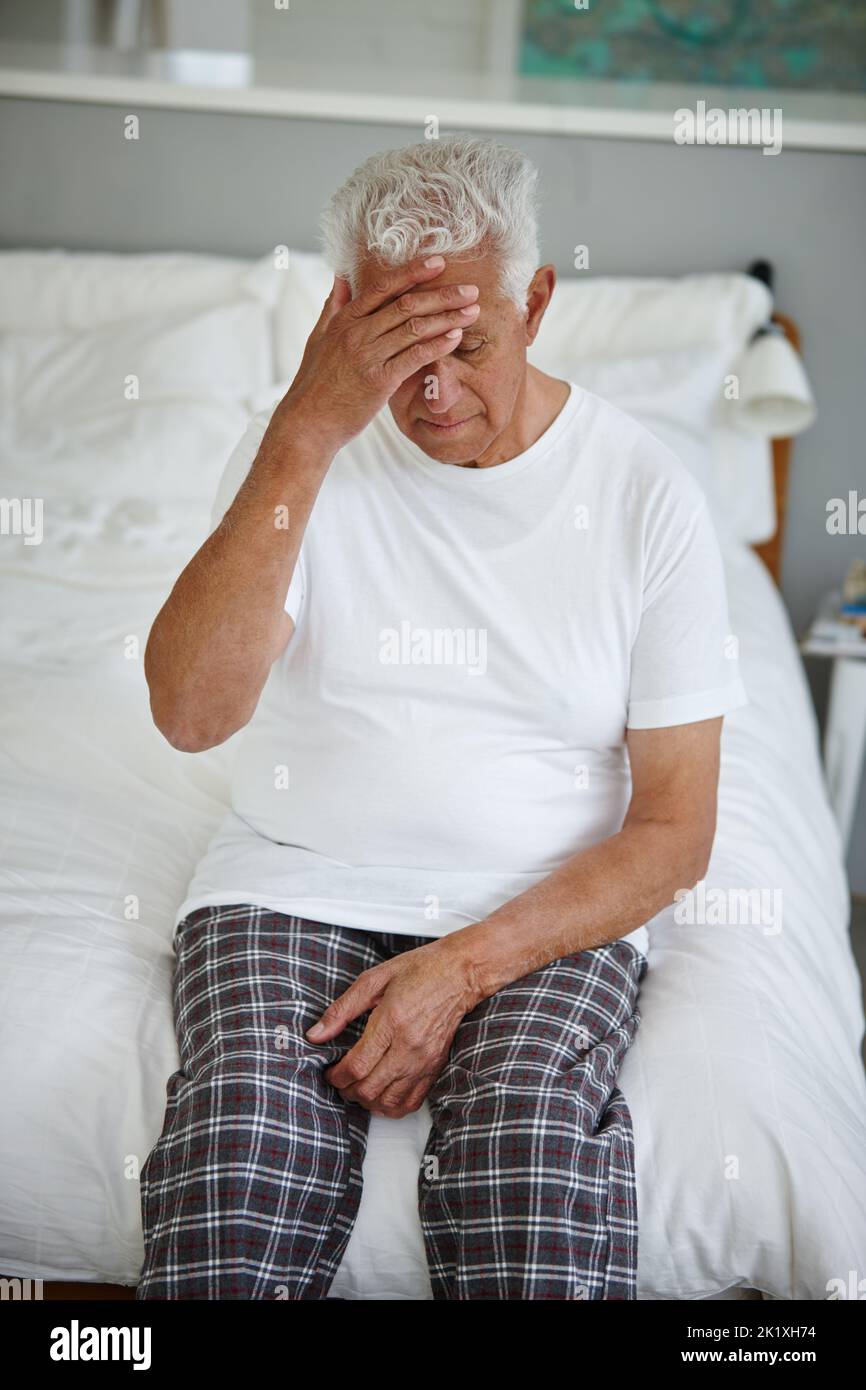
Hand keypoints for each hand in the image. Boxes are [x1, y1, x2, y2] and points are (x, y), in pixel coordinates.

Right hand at [271, 255, 479, 454]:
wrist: (308, 423)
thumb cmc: (315, 383)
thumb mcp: (318, 337)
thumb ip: (334, 306)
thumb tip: (341, 275)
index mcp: (344, 320)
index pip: (383, 287)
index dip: (413, 272)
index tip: (439, 262)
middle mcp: (356, 333)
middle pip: (406, 304)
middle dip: (442, 294)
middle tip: (471, 289)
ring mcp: (368, 356)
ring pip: (415, 328)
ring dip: (448, 317)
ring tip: (473, 311)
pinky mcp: (379, 381)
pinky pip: (415, 357)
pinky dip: (437, 345)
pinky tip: (456, 338)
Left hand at [306, 937, 480, 1117]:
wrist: (460, 974)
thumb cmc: (420, 971)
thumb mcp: (374, 979)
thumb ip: (342, 1009)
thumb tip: (316, 1033)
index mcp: (392, 1022)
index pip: (356, 1066)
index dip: (336, 1075)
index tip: (330, 1071)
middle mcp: (409, 1046)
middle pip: (369, 1089)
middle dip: (347, 1090)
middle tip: (340, 1080)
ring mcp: (424, 1060)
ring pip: (389, 1102)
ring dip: (367, 1101)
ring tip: (358, 1087)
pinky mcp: (435, 1067)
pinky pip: (411, 1102)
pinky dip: (391, 1106)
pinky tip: (382, 1094)